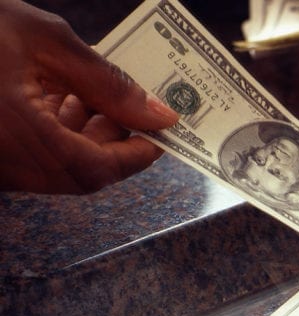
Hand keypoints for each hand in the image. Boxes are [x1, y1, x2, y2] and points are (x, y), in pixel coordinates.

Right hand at [0, 0, 178, 193]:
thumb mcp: (43, 40)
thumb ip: (107, 80)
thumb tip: (157, 112)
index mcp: (21, 140)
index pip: (98, 171)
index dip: (138, 155)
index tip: (163, 133)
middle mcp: (5, 164)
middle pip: (79, 173)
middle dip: (114, 141)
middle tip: (136, 108)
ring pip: (56, 165)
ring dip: (86, 134)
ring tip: (98, 94)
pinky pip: (31, 155)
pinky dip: (56, 131)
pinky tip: (61, 95)